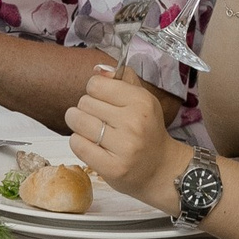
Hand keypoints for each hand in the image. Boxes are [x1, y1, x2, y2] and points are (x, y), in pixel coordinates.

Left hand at [61, 68, 192, 208]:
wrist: (161, 169)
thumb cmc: (146, 131)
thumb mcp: (142, 100)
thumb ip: (121, 80)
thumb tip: (98, 69)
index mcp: (141, 101)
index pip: (95, 84)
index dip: (95, 92)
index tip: (103, 102)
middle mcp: (134, 122)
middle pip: (84, 102)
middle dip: (86, 110)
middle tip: (100, 120)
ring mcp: (124, 146)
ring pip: (77, 121)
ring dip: (78, 125)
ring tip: (92, 131)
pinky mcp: (112, 167)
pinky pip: (77, 144)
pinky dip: (78, 142)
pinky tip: (92, 145)